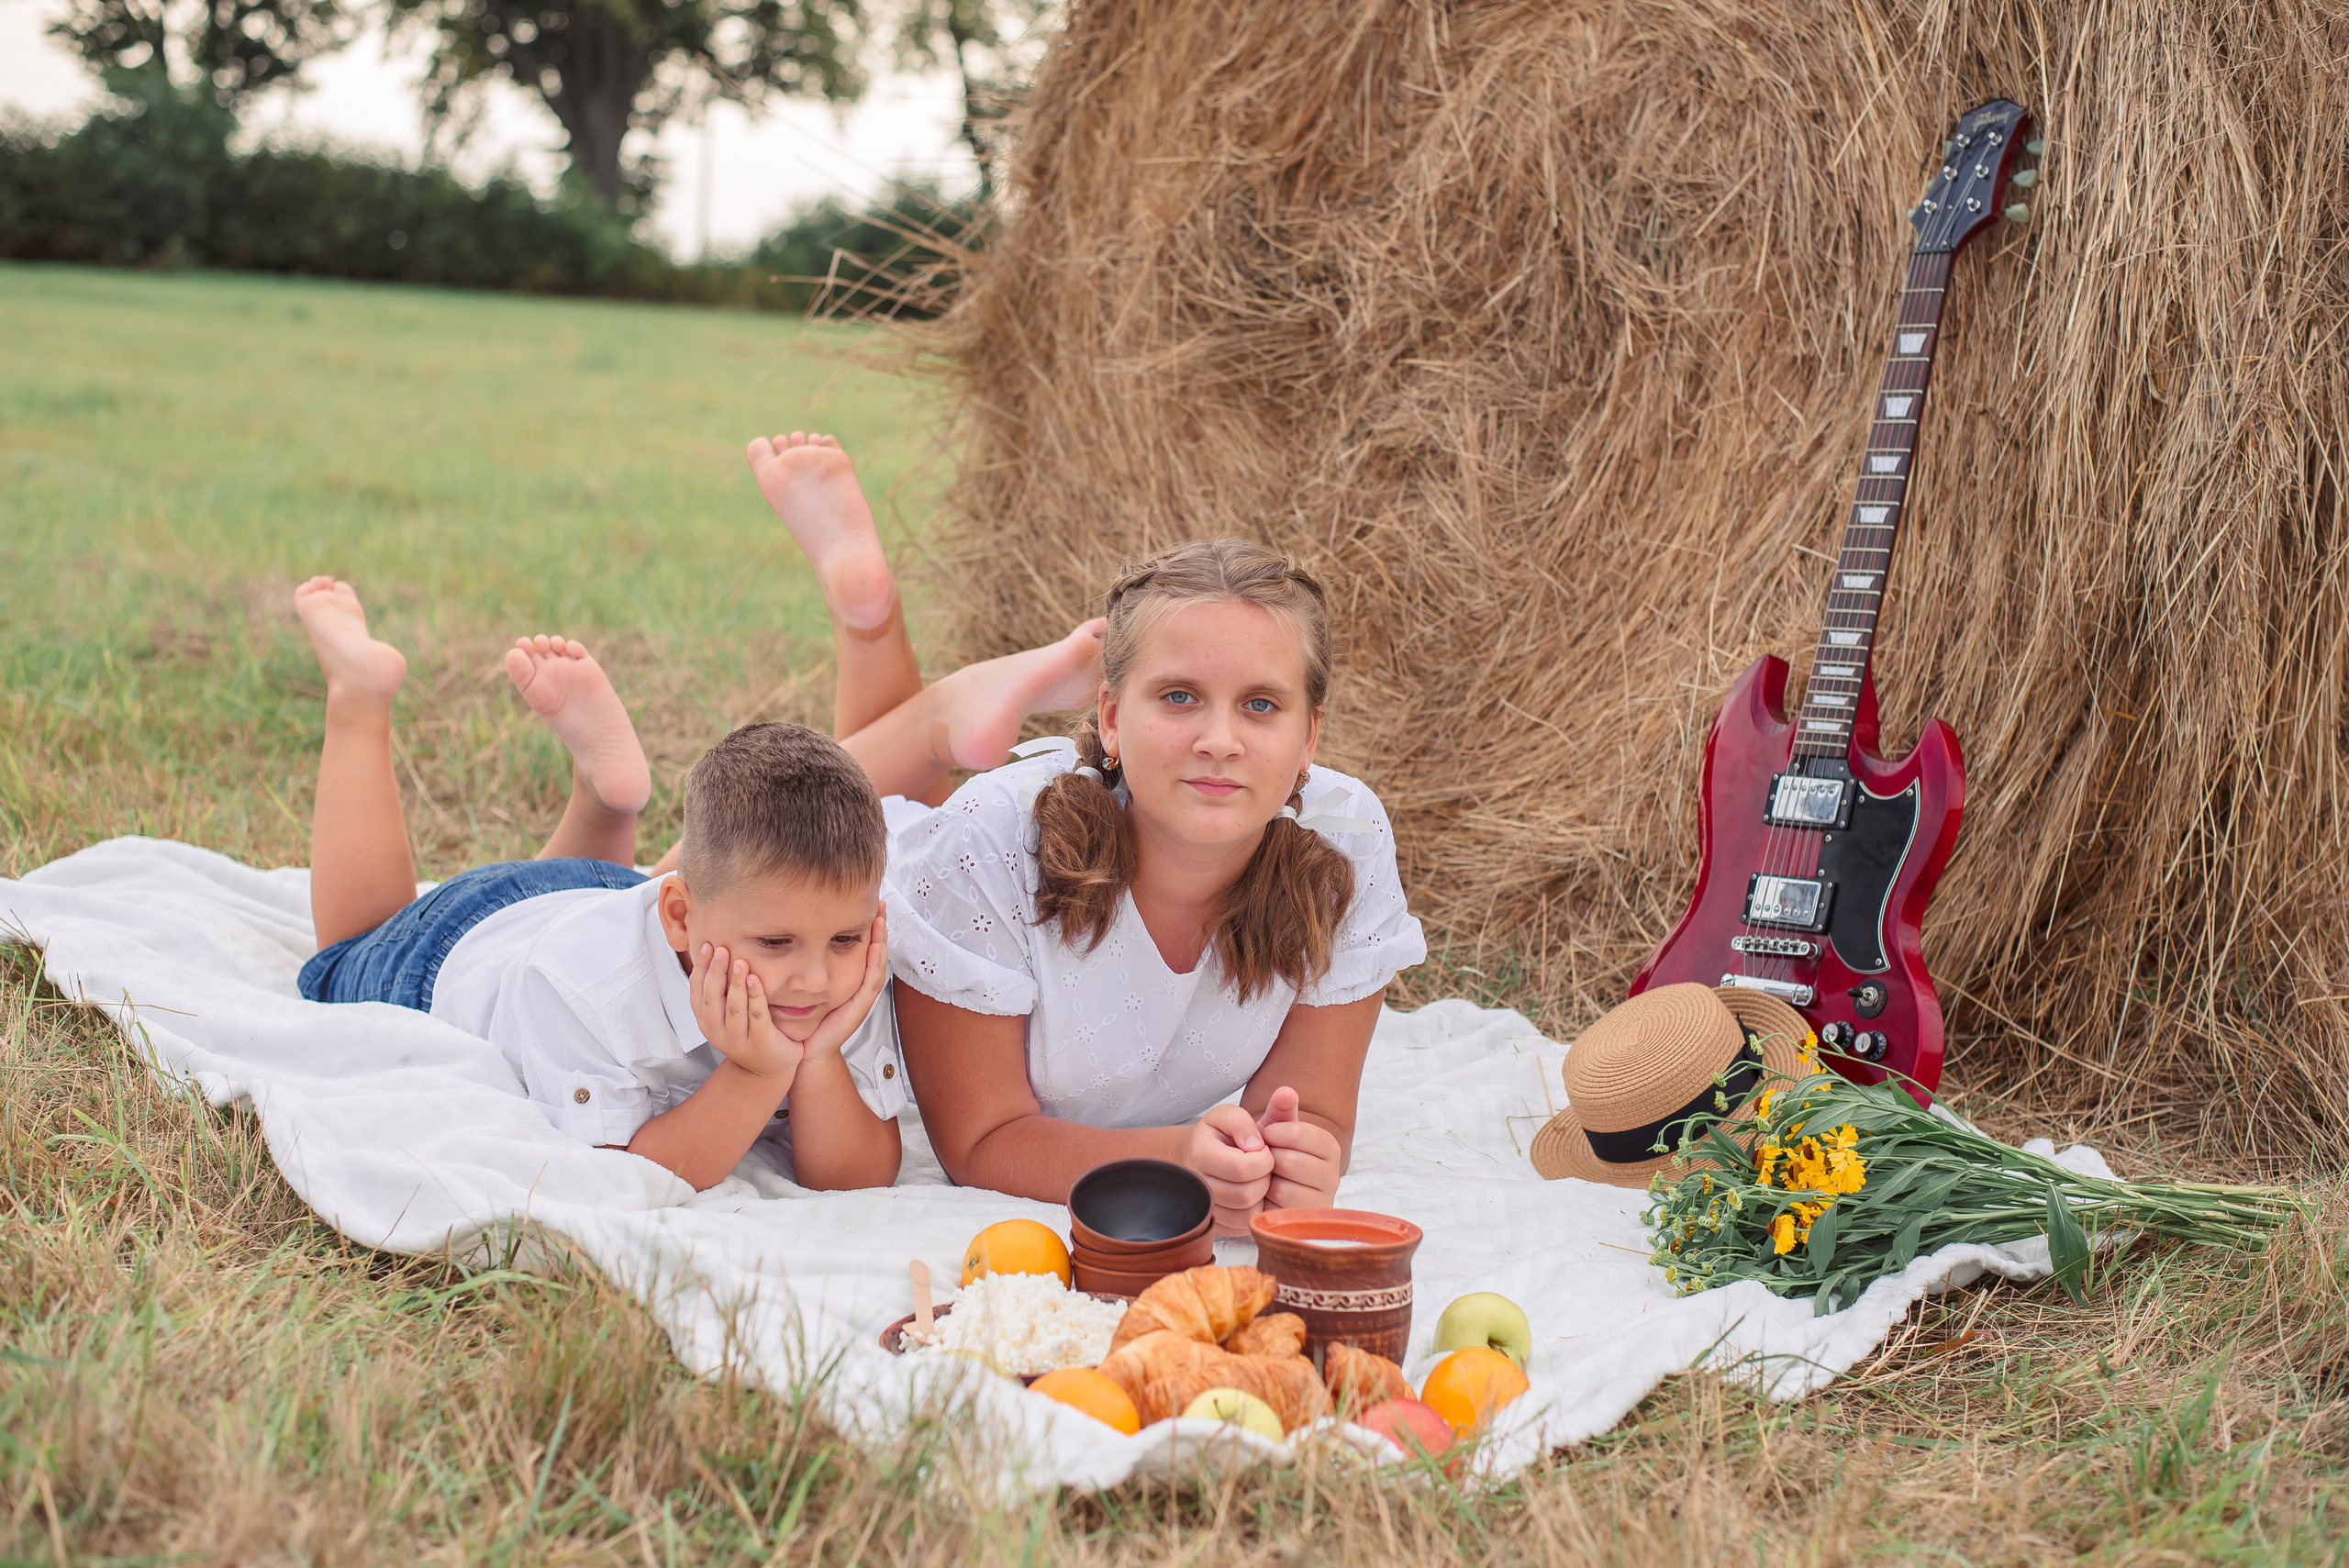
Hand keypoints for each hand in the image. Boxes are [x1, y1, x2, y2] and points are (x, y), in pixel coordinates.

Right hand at [688, 942, 802, 1081]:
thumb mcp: (726, 1015)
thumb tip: (711, 955)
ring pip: (733, 1008)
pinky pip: (757, 1017)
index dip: (700, 969)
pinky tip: (755, 980)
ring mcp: (738, 1040)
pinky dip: (755, 997)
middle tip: (721, 949)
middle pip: (712, 998)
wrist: (767, 1070)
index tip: (706, 945)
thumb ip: (719, 992)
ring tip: (739, 961)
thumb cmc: (747, 1034)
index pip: (697, 992)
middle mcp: (718, 1032)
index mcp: (707, 1022)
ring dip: (735, 983)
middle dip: (715, 972)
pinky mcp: (761, 1043)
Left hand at [800, 906, 890, 1061]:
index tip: (868, 903)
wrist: (807, 1049)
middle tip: (882, 904)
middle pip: (876, 950)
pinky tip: (875, 947)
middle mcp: (859, 984)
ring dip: (881, 940)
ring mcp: (862, 995)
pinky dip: (874, 963)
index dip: (868, 926)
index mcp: (849, 978)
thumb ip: (803, 966)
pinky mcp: (859, 1006)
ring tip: (881, 920)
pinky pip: (870, 981)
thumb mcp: (804, 987)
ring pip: (877, 962)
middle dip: (880, 927)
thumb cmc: (805, 1021)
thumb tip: (790, 937)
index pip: (863, 946)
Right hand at [1179, 1103, 1276, 1233]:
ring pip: (1246, 1214)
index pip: (1241, 1168)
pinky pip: (1243, 1225)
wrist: (1197, 1155)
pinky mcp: (1216, 1223)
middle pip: (1245, 1195)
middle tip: (1262, 1164)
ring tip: (1256, 1178)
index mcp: (1200, 1154)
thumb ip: (1241, 1122)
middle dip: (1264, 1178)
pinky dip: (1255, 1209)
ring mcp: (1206, 1208)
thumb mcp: (1226, 1115)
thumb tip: (1255, 1145)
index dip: (1263, 1159)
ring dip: (1261, 1195)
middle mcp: (1198, 1186)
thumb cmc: (1217, 1135)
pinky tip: (1252, 1191)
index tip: (1263, 1149)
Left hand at [1257, 1085, 1341, 1210]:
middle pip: (1290, 1161)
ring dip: (1267, 1182)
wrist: (1264, 1187)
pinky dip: (1268, 1201)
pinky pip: (1280, 1209)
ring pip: (1284, 1187)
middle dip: (1269, 1159)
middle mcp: (1333, 1176)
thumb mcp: (1275, 1129)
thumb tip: (1286, 1091)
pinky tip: (1267, 1195)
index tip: (1266, 1136)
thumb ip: (1280, 1109)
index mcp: (1329, 1147)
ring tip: (1267, 1177)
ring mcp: (1322, 1201)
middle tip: (1265, 1160)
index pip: (1300, 1133)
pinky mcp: (1307, 1222)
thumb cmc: (1272, 1154)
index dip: (1275, 1133)